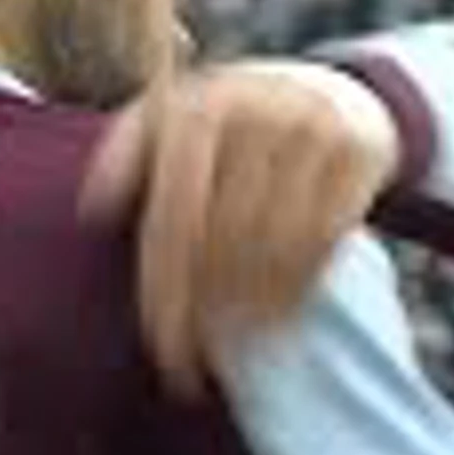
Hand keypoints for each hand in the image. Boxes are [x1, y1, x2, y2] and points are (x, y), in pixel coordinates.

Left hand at [80, 61, 400, 397]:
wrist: (333, 89)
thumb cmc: (233, 121)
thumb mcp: (173, 116)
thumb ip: (126, 152)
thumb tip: (94, 210)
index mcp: (201, 105)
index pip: (175, 214)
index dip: (164, 287)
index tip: (157, 342)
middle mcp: (259, 111)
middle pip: (222, 239)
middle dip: (199, 312)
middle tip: (185, 365)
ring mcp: (314, 131)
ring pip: (274, 249)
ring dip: (246, 310)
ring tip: (225, 346)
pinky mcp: (359, 155)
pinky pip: (323, 244)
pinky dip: (294, 291)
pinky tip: (271, 319)